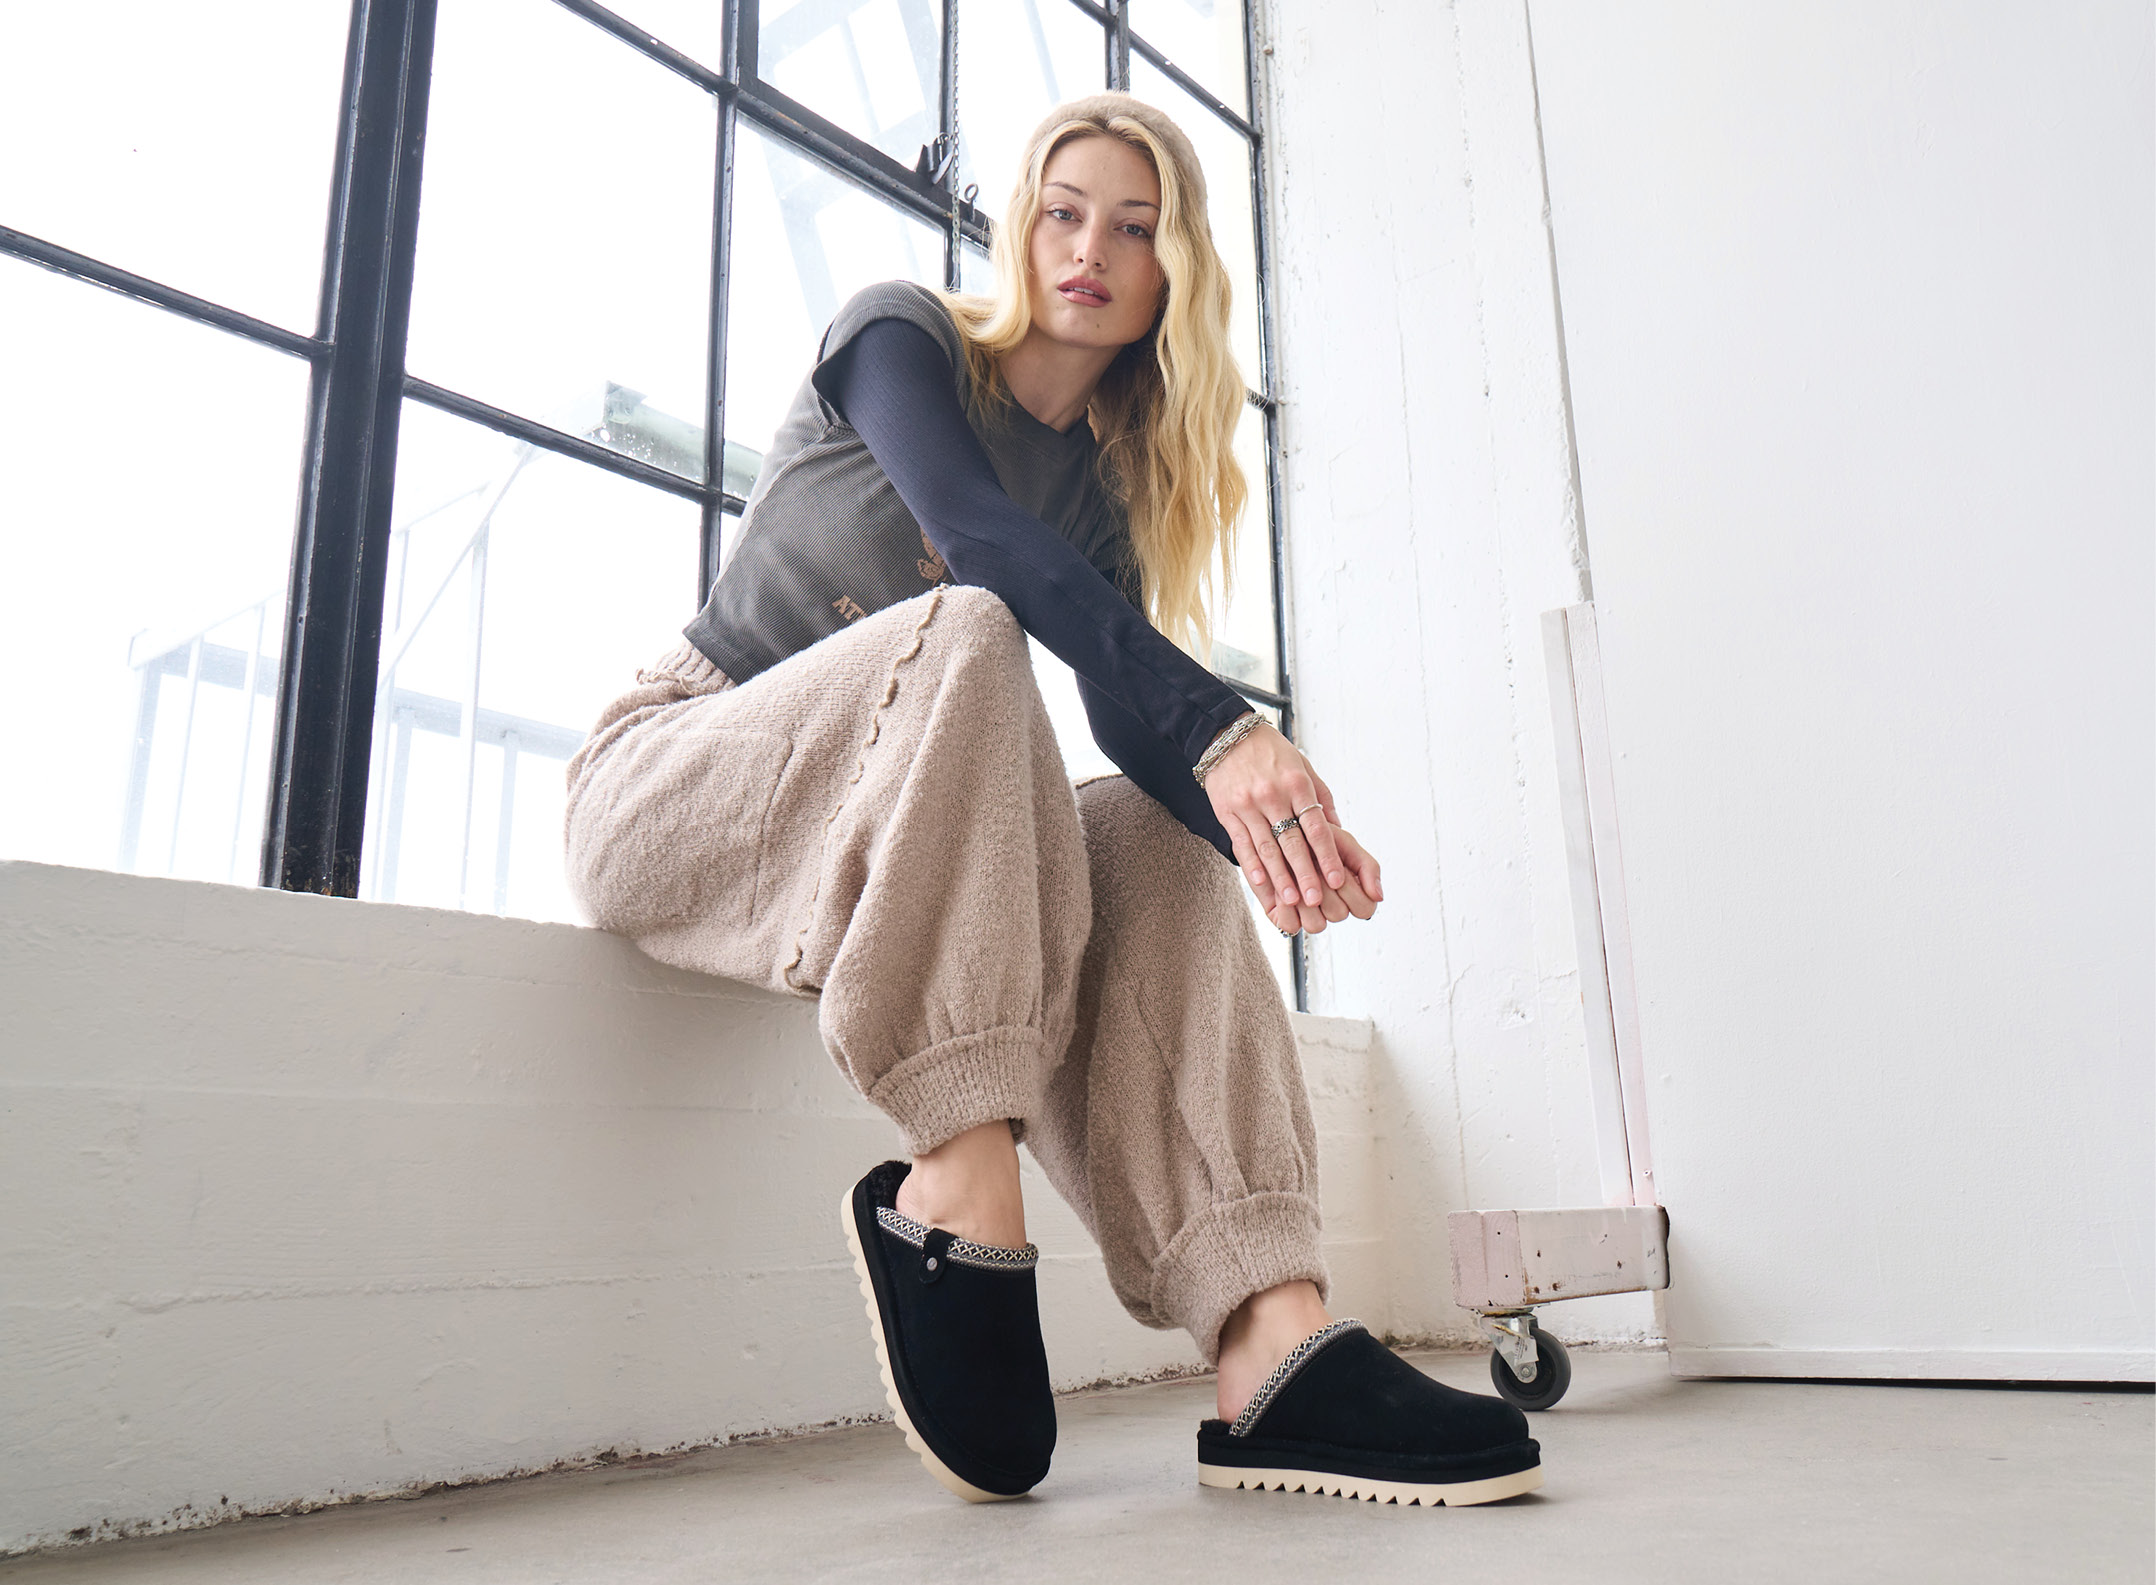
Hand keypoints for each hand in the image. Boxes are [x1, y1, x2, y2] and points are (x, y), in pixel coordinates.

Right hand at [1203, 719, 1383, 915]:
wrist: (1226, 735)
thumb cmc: (1271, 752)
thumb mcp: (1302, 765)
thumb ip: (1321, 796)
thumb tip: (1338, 827)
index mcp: (1296, 783)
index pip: (1315, 826)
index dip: (1327, 855)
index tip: (1337, 878)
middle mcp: (1272, 795)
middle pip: (1291, 842)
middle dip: (1305, 873)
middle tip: (1315, 899)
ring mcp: (1248, 804)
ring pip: (1266, 848)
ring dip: (1279, 877)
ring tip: (1291, 900)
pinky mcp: (1227, 812)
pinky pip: (1241, 843)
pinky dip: (1252, 865)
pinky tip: (1261, 883)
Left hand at [1267, 827, 1381, 935]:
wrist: (1279, 831)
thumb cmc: (1315, 838)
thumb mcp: (1346, 844)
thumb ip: (1368, 867)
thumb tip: (1378, 896)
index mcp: (1351, 893)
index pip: (1364, 909)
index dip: (1352, 891)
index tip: (1338, 871)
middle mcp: (1331, 907)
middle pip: (1339, 914)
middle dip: (1326, 888)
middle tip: (1314, 867)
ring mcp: (1308, 915)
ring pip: (1316, 925)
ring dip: (1305, 899)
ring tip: (1296, 876)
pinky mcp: (1285, 918)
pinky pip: (1289, 925)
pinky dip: (1284, 905)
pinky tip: (1282, 886)